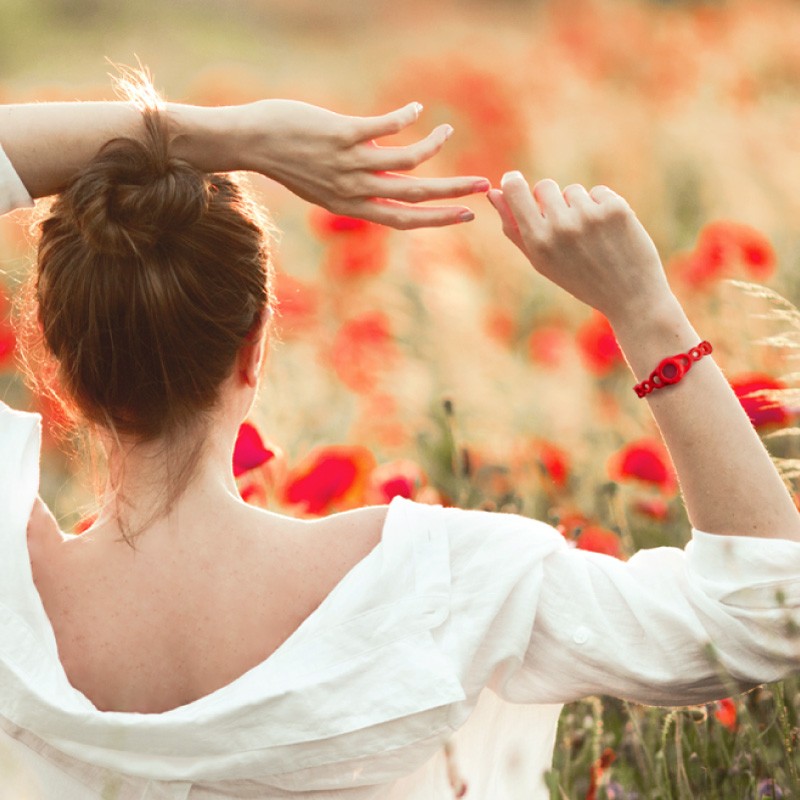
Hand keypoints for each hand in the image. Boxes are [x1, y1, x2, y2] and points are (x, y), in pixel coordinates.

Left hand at [231, 100, 489, 229]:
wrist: (252, 143)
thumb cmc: (288, 161)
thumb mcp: (325, 184)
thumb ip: (358, 183)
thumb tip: (387, 170)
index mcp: (352, 206)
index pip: (404, 220)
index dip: (438, 220)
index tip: (465, 215)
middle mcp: (355, 190)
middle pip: (416, 195)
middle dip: (453, 192)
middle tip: (482, 184)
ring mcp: (349, 164)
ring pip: (407, 161)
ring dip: (434, 145)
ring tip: (447, 131)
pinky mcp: (342, 135)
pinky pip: (386, 128)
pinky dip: (406, 118)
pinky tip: (416, 110)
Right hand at [488, 173, 673, 323]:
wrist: (630, 296)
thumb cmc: (580, 280)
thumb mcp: (542, 261)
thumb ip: (514, 229)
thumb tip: (493, 193)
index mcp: (538, 242)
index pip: (515, 190)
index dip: (513, 182)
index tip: (514, 180)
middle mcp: (561, 227)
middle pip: (544, 186)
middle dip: (552, 200)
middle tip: (566, 228)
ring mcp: (589, 216)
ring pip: (573, 191)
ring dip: (580, 207)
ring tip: (591, 237)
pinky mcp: (615, 209)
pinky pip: (598, 192)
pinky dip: (602, 208)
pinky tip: (609, 232)